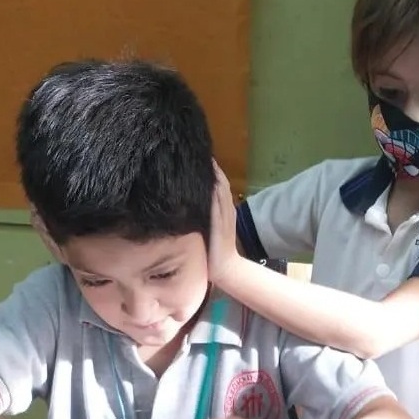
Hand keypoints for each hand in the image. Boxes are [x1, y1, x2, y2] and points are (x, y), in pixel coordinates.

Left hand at [207, 160, 240, 284]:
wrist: (226, 268)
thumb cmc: (216, 249)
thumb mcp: (210, 227)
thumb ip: (205, 214)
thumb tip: (191, 201)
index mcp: (223, 209)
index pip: (218, 184)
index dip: (212, 170)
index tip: (201, 155)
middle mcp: (226, 210)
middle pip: (221, 183)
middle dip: (213, 168)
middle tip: (202, 150)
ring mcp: (224, 216)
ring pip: (221, 191)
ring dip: (216, 176)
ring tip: (208, 159)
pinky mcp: (220, 225)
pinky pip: (219, 205)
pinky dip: (216, 193)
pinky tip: (212, 182)